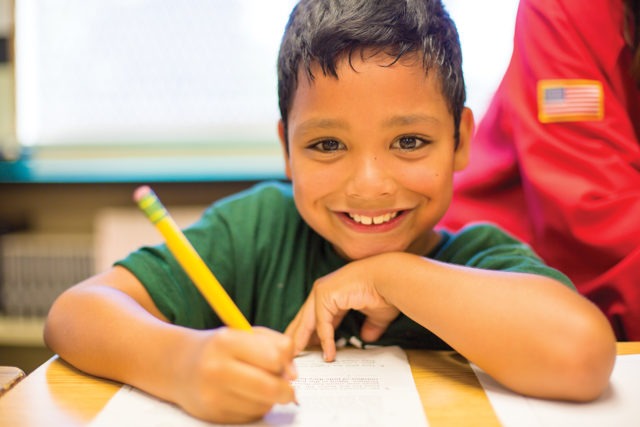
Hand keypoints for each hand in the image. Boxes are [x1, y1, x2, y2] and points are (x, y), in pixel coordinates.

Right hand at [174, 327, 296, 423]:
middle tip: (287, 389)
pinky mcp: (213, 415)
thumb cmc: (220, 347)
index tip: (285, 366)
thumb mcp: (246, 334)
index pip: (274, 357)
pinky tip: (243, 396)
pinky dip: (255, 408)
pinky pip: (250, 416)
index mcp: (227, 341)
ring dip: (268, 399)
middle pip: (270, 387)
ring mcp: (213, 395)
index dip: (286, 364)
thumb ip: (276, 345)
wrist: (179, 366)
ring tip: (256, 386)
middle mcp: (217, 368)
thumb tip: (293, 374)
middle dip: (286, 391)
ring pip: (263, 405)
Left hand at [285, 257, 399, 361]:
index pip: (316, 316)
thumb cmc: (385, 292)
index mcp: (333, 292)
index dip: (311, 333)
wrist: (391, 279)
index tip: (308, 348)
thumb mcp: (374, 315)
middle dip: (298, 336)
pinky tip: (329, 355)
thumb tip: (367, 338)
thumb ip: (369, 326)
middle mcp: (324, 289)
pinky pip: (322, 323)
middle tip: (293, 355)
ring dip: (302, 341)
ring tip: (298, 358)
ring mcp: (322, 291)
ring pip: (308, 322)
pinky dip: (325, 340)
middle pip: (305, 318)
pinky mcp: (325, 294)